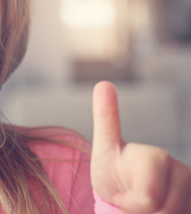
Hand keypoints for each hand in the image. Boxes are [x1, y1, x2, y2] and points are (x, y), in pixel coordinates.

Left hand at [91, 81, 190, 212]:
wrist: (124, 191)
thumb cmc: (112, 170)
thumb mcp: (103, 148)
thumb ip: (106, 119)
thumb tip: (103, 82)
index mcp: (155, 157)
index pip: (146, 198)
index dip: (129, 202)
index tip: (123, 191)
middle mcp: (181, 171)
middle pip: (161, 211)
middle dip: (140, 212)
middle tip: (130, 198)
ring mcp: (190, 187)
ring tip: (144, 204)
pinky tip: (159, 209)